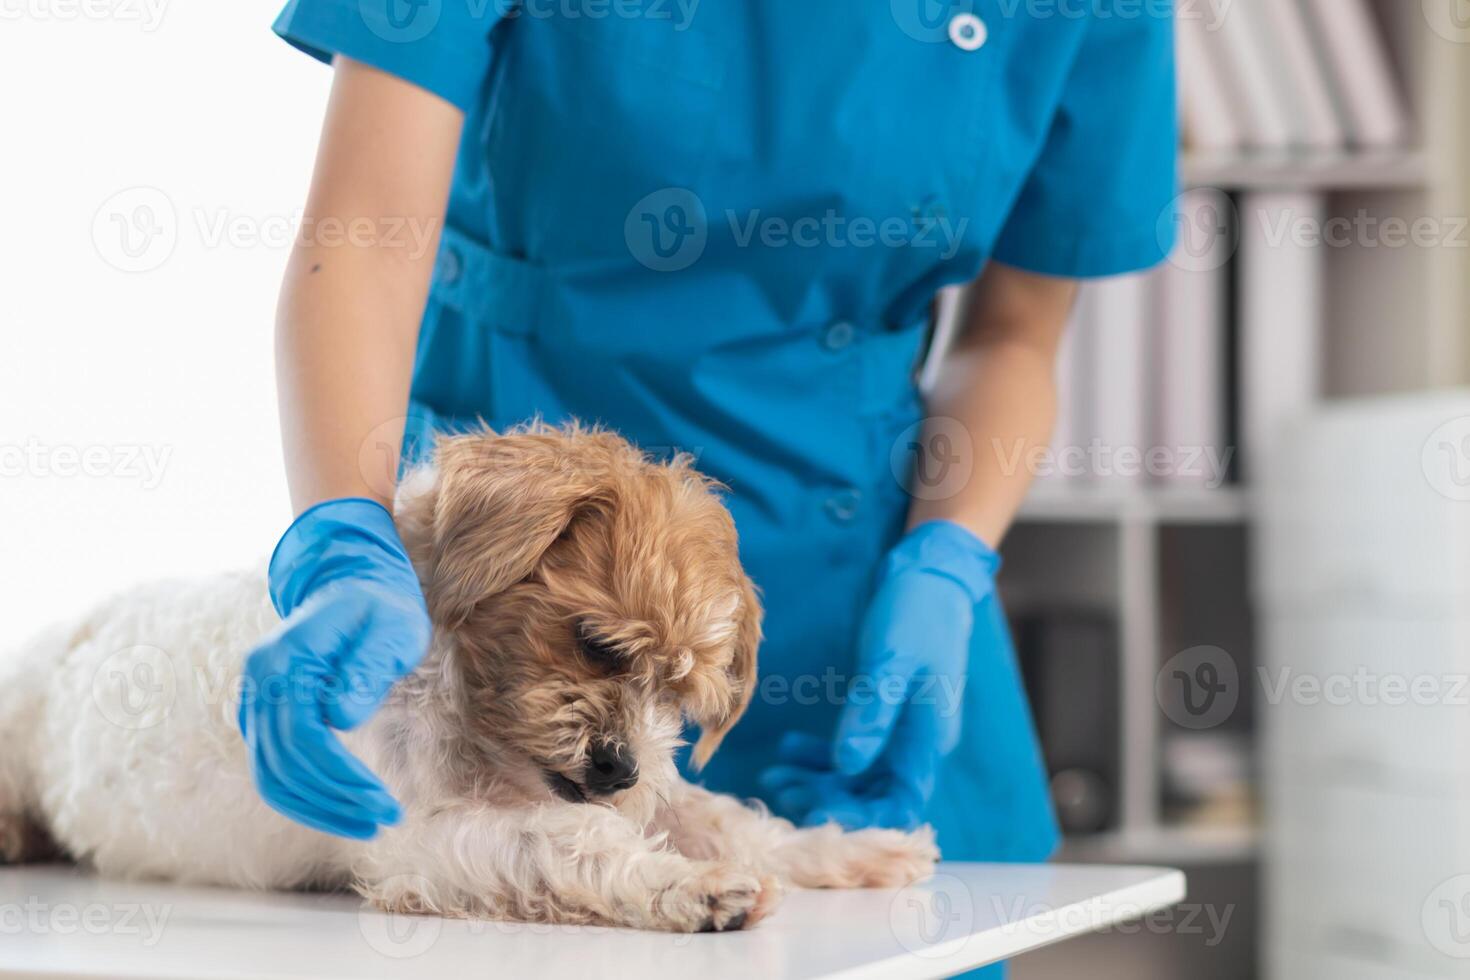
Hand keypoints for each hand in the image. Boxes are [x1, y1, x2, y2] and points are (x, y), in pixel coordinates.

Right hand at [238, 498, 430, 838]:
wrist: (353, 583)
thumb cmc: (380, 605)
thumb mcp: (391, 626)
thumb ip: (365, 667)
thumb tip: (339, 716)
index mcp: (284, 658)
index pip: (303, 736)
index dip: (341, 777)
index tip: (384, 803)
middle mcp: (258, 681)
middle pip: (284, 762)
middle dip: (335, 800)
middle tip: (386, 821)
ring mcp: (255, 699)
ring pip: (271, 775)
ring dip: (319, 808)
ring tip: (371, 824)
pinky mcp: (263, 716)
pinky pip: (274, 768)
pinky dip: (305, 797)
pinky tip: (344, 810)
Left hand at [759, 521, 996, 829]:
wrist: (928, 574)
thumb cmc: (917, 613)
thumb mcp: (892, 661)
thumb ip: (872, 713)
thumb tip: (845, 765)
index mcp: (928, 737)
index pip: (901, 803)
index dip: (861, 819)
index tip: (815, 813)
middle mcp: (917, 742)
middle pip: (873, 795)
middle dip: (827, 799)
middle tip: (778, 787)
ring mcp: (901, 730)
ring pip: (858, 775)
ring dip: (818, 781)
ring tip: (774, 774)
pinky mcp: (883, 714)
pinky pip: (853, 749)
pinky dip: (821, 756)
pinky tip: (789, 749)